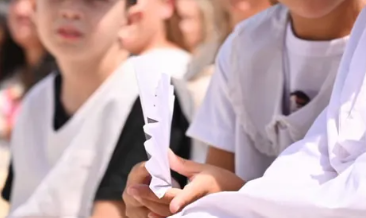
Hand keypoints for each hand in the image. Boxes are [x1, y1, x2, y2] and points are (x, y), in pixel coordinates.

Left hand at [126, 151, 243, 217]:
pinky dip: (159, 216)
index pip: (189, 195)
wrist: (234, 195)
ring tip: (135, 195)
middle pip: (170, 204)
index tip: (172, 205)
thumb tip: (164, 153)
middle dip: (150, 197)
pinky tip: (148, 212)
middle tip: (131, 190)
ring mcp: (195, 213)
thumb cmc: (219, 179)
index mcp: (203, 188)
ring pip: (168, 214)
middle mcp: (198, 204)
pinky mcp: (191, 216)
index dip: (181, 200)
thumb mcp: (202, 169)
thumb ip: (181, 164)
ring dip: (150, 205)